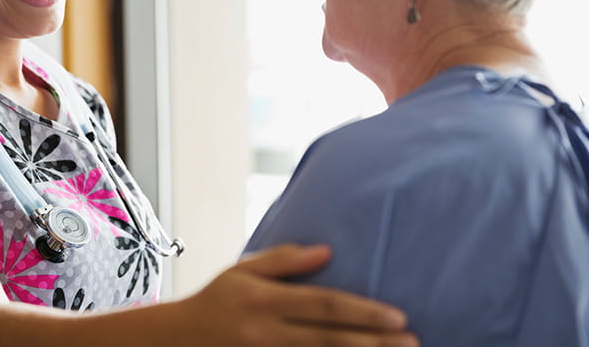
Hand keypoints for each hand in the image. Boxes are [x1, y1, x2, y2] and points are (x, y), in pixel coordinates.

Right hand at [177, 244, 419, 346]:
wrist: (176, 341)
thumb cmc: (216, 299)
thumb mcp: (242, 271)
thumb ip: (284, 260)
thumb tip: (327, 251)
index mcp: (265, 300)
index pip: (324, 306)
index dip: (363, 312)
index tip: (398, 315)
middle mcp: (267, 333)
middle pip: (330, 340)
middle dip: (374, 343)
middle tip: (412, 341)